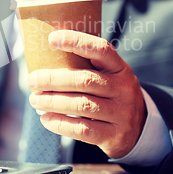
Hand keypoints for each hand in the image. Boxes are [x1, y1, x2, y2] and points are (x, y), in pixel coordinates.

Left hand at [27, 30, 146, 158]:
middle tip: (33, 80)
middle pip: (85, 80)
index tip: (52, 38)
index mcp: (120, 68)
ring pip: (82, 105)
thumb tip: (44, 58)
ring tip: (35, 100)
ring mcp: (121, 113)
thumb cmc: (112, 96)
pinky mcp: (114, 135)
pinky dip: (60, 123)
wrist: (139, 129)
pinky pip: (83, 129)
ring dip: (53, 102)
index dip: (77, 42)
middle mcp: (123, 89)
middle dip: (54, 79)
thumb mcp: (109, 77)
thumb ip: (86, 68)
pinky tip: (46, 119)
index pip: (101, 49)